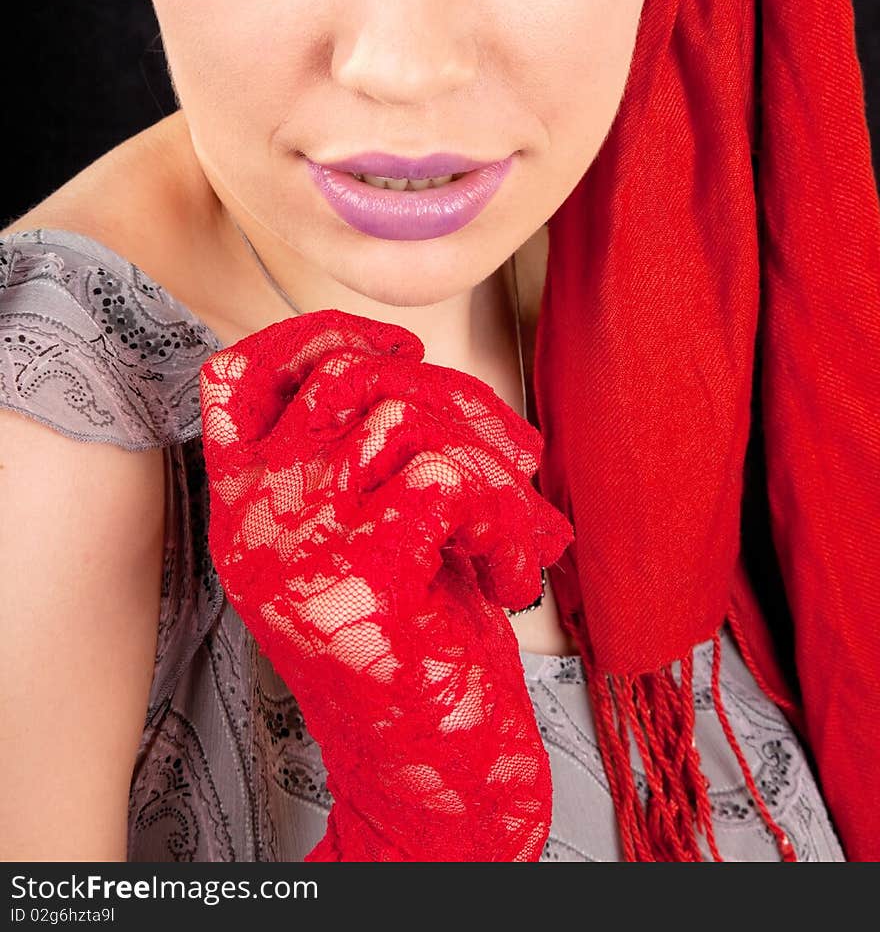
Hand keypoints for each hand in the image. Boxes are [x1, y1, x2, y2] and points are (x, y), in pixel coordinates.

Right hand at [200, 310, 573, 860]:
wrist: (434, 774)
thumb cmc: (413, 644)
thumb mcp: (371, 531)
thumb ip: (363, 448)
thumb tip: (410, 357)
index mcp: (247, 506)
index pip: (235, 373)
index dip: (319, 336)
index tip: (397, 349)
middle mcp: (256, 521)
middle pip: (342, 374)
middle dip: (445, 390)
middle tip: (502, 450)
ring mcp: (300, 545)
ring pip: (400, 415)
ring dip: (486, 459)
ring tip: (510, 525)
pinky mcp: (362, 575)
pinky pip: (446, 475)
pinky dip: (502, 513)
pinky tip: (509, 569)